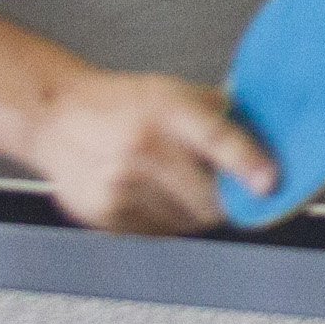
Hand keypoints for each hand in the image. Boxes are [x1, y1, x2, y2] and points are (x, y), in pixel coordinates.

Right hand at [18, 64, 265, 234]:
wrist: (54, 118)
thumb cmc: (118, 103)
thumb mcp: (172, 91)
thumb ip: (220, 113)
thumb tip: (269, 135)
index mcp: (167, 110)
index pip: (218, 140)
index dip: (249, 165)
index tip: (269, 183)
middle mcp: (143, 148)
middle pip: (209, 198)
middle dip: (228, 201)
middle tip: (229, 190)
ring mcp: (122, 185)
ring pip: (189, 222)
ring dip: (197, 211)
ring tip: (178, 184)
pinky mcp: (107, 214)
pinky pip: (160, 232)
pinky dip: (168, 220)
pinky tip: (152, 193)